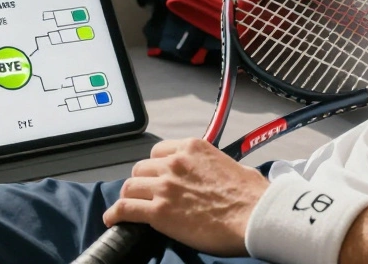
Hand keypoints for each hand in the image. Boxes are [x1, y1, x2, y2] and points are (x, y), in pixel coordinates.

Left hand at [103, 138, 270, 255]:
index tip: (158, 175)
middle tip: (148, 194)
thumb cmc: (252, 196)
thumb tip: (218, 174)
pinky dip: (116, 214)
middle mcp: (175, 163)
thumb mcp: (235, 167)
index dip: (156, 165)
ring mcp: (165, 187)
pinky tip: (112, 219)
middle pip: (142, 168)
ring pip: (130, 186)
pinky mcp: (159, 212)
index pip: (159, 151)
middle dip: (143, 181)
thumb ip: (215, 166)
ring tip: (130, 206)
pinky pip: (125, 209)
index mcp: (193, 148)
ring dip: (130, 196)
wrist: (255, 216)